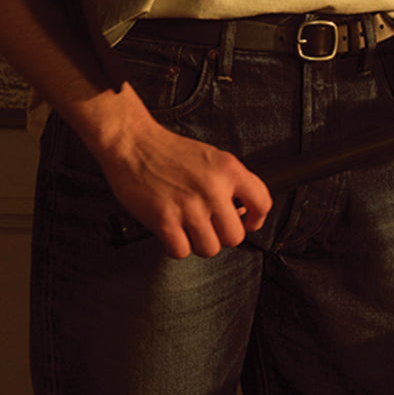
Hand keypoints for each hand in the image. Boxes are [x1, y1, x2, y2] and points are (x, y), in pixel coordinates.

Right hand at [95, 92, 271, 259]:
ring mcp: (189, 206)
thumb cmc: (168, 150)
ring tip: (186, 227)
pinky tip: (170, 230)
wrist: (132, 142)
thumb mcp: (210, 156)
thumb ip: (228, 181)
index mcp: (228, 169)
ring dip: (198, 242)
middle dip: (221, 235)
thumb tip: (241, 211)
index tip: (247, 223)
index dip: (255, 220)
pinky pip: (181, 251)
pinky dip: (175, 245)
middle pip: (235, 237)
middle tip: (208, 226)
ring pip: (210, 249)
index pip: (262, 203)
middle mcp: (212, 188)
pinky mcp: (165, 220)